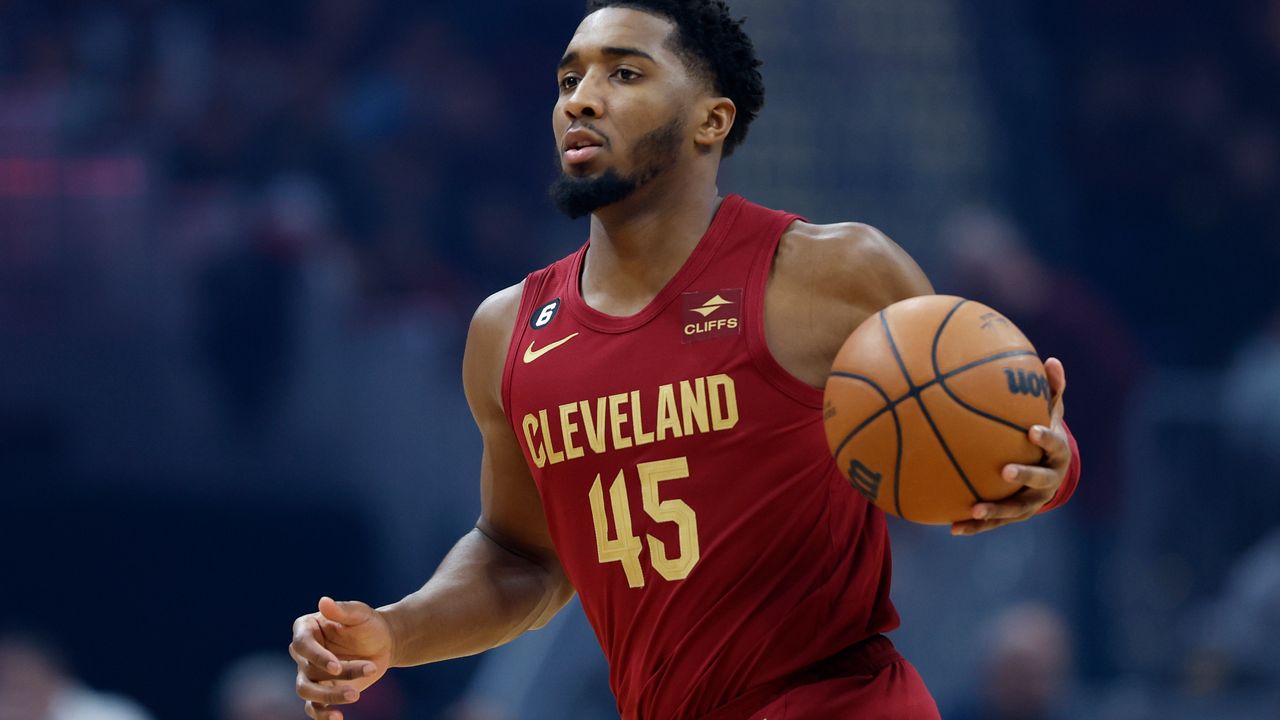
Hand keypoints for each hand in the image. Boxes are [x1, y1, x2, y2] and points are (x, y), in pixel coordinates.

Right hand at [289, 597, 394, 719]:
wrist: (383, 643)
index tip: (336, 667)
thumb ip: (343, 609)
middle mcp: (303, 653)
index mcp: (306, 628)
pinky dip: (322, 715)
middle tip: (361, 678)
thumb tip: (323, 601)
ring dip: (330, 696)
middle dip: (333, 678)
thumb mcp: (360, 613)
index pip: (302, 645)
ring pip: (307, 691)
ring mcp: (310, 674)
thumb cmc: (369, 624)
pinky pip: (313, 708)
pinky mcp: (321, 692)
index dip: (317, 657)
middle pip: (307, 671)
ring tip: (355, 696)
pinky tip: (338, 718)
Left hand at [952, 357, 1070, 535]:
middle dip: (1025, 475)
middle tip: (1005, 470)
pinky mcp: (1015, 514)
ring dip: (996, 511)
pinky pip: (994, 522)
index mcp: (1057, 453)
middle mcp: (1048, 480)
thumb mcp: (1049, 411)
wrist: (1051, 469)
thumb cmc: (1041, 430)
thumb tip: (1052, 360)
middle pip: (1039, 480)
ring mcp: (1032, 501)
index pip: (1055, 444)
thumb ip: (1050, 389)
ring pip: (1015, 509)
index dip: (1045, 438)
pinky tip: (952, 527)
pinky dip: (975, 525)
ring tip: (973, 510)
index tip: (1031, 429)